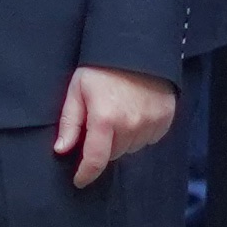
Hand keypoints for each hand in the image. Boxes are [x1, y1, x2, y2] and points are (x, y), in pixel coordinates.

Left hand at [53, 66, 175, 186]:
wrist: (137, 47)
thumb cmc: (102, 68)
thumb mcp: (77, 90)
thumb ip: (70, 122)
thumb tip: (61, 150)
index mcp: (105, 119)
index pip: (96, 160)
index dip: (86, 174)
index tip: (79, 180)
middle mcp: (130, 125)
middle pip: (113, 154)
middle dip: (103, 146)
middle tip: (100, 122)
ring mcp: (151, 123)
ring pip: (131, 148)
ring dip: (123, 140)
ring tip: (119, 113)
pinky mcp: (165, 119)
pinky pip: (149, 139)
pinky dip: (140, 132)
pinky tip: (134, 113)